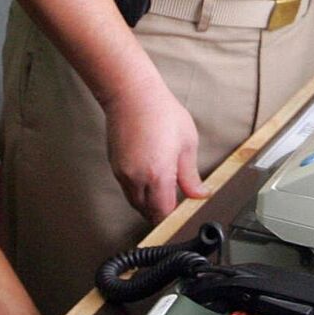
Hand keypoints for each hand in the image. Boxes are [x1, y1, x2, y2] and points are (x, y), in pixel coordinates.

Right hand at [101, 81, 206, 223]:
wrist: (132, 95)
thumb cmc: (162, 113)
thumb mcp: (187, 143)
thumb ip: (191, 175)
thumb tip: (198, 194)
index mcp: (158, 175)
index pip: (163, 213)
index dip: (173, 219)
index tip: (181, 216)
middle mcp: (137, 178)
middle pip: (147, 212)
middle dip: (161, 213)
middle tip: (175, 206)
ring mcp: (123, 173)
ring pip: (135, 202)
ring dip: (148, 203)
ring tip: (163, 193)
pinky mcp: (115, 166)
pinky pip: (127, 189)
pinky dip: (138, 191)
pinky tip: (149, 179)